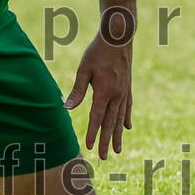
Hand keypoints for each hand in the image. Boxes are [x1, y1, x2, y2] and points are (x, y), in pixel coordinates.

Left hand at [64, 34, 132, 159]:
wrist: (118, 38)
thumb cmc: (97, 52)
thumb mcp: (84, 69)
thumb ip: (77, 90)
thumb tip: (66, 108)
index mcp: (104, 91)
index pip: (97, 117)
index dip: (92, 133)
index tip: (89, 147)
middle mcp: (117, 95)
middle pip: (110, 122)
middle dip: (105, 141)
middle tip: (103, 157)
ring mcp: (124, 92)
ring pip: (120, 118)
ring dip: (117, 135)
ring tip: (117, 150)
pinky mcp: (128, 87)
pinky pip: (128, 107)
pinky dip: (126, 119)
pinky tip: (127, 128)